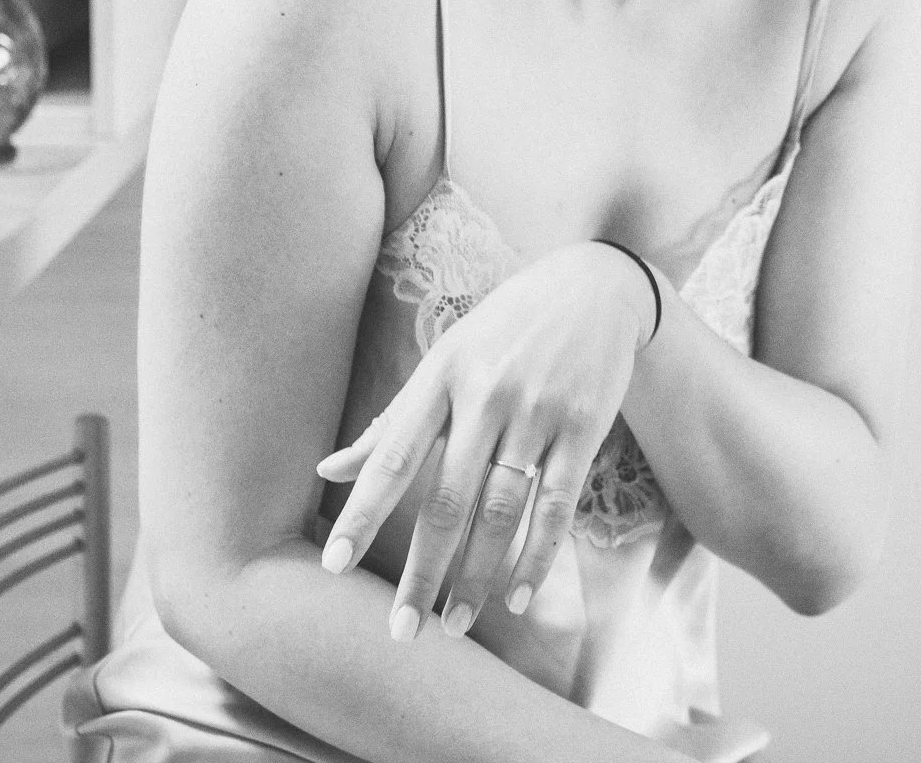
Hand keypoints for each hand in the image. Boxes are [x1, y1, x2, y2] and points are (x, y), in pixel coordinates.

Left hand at [315, 241, 653, 638]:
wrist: (592, 288)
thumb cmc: (502, 331)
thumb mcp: (443, 360)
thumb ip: (391, 422)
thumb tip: (328, 472)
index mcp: (440, 376)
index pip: (392, 455)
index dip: (362, 513)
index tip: (333, 566)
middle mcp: (485, 394)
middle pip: (447, 499)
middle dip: (422, 572)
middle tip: (399, 632)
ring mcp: (537, 412)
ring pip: (500, 512)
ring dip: (476, 577)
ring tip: (453, 625)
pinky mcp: (584, 427)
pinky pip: (556, 506)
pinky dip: (536, 558)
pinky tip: (517, 598)